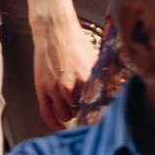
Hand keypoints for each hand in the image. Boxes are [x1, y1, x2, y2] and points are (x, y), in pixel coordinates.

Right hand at [31, 4, 97, 131]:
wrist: (54, 29)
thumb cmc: (75, 42)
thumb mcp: (95, 61)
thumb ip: (100, 79)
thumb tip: (112, 94)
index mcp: (86, 80)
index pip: (96, 108)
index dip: (99, 114)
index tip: (102, 118)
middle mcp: (70, 87)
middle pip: (80, 113)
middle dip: (84, 113)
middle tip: (87, 112)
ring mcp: (54, 88)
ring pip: (64, 115)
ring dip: (70, 115)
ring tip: (74, 109)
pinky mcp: (41, 88)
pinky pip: (47, 113)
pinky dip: (54, 123)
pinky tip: (61, 125)